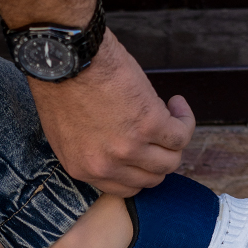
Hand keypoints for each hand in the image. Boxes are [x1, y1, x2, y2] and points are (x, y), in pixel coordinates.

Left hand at [29, 29, 195, 196]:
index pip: (123, 188)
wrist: (66, 59)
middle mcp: (105, 166)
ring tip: (168, 114)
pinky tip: (175, 102)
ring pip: (170, 161)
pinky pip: (181, 135)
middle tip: (159, 132)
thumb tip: (116, 149)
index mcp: (83, 170)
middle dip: (159, 156)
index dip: (138, 169)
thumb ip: (90, 150)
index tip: (143, 149)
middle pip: (150, 179)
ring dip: (175, 140)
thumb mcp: (66, 133)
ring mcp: (128, 148)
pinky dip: (185, 119)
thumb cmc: (62, 85)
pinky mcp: (149, 124)